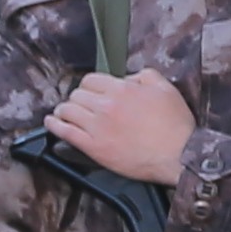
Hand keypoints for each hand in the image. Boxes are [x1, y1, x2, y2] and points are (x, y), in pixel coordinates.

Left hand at [46, 70, 198, 183]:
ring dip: (63, 110)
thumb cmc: (176, 126)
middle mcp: (106, 105)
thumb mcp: (166, 89)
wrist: (179, 155)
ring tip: (64, 113)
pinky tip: (51, 122)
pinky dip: (54, 125)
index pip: (91, 79)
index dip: (90, 85)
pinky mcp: (93, 147)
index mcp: (122, 89)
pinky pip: (65, 132)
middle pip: (77, 94)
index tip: (92, 92)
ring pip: (67, 111)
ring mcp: (97, 127)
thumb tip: (128, 78)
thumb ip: (145, 76)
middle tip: (81, 104)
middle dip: (77, 98)